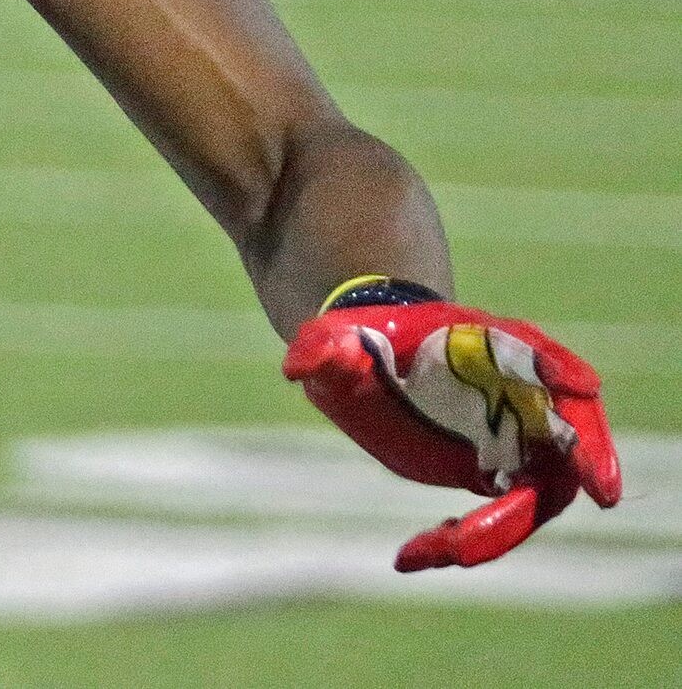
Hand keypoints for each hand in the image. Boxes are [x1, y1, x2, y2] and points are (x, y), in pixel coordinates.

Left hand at [284, 284, 620, 568]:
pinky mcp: (504, 471)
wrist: (370, 356)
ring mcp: (518, 435)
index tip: (580, 386)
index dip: (563, 370)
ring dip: (499, 528)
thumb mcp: (331, 338)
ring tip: (427, 549)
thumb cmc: (359, 337)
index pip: (540, 353)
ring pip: (542, 489)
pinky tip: (410, 554)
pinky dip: (470, 540)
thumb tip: (300, 368)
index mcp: (489, 343)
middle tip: (592, 491)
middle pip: (570, 433)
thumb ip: (322, 350)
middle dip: (583, 461)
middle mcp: (520, 391)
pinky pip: (508, 515)